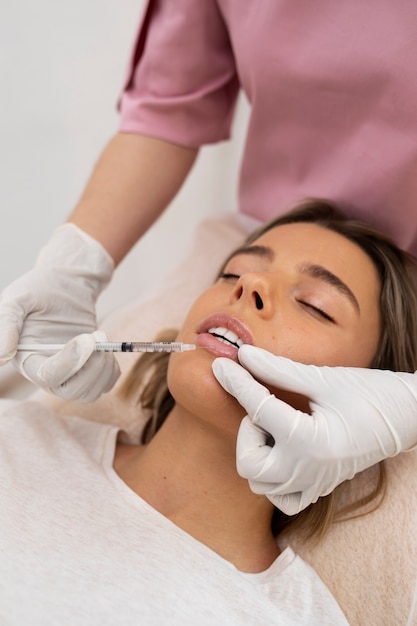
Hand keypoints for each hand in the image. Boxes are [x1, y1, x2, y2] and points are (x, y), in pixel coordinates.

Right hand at [0, 224, 119, 400]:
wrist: (66, 282)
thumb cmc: (40, 288)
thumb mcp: (18, 300)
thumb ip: (7, 325)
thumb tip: (2, 358)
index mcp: (27, 359)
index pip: (48, 376)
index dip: (70, 362)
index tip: (86, 338)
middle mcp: (47, 372)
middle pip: (71, 391)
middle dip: (91, 367)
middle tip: (99, 337)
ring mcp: (69, 374)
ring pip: (89, 393)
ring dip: (103, 369)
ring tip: (103, 340)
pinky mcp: (87, 370)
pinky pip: (104, 386)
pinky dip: (111, 372)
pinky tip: (107, 350)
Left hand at [212, 345, 416, 514]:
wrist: (407, 415)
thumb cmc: (369, 392)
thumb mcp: (322, 378)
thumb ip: (278, 369)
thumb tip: (243, 354)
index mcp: (311, 441)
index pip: (258, 410)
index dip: (236, 382)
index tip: (221, 365)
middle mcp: (310, 470)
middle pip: (249, 465)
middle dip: (246, 432)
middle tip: (262, 407)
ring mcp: (315, 483)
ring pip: (261, 484)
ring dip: (257, 452)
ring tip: (273, 427)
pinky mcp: (321, 487)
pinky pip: (283, 497)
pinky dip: (273, 477)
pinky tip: (281, 450)